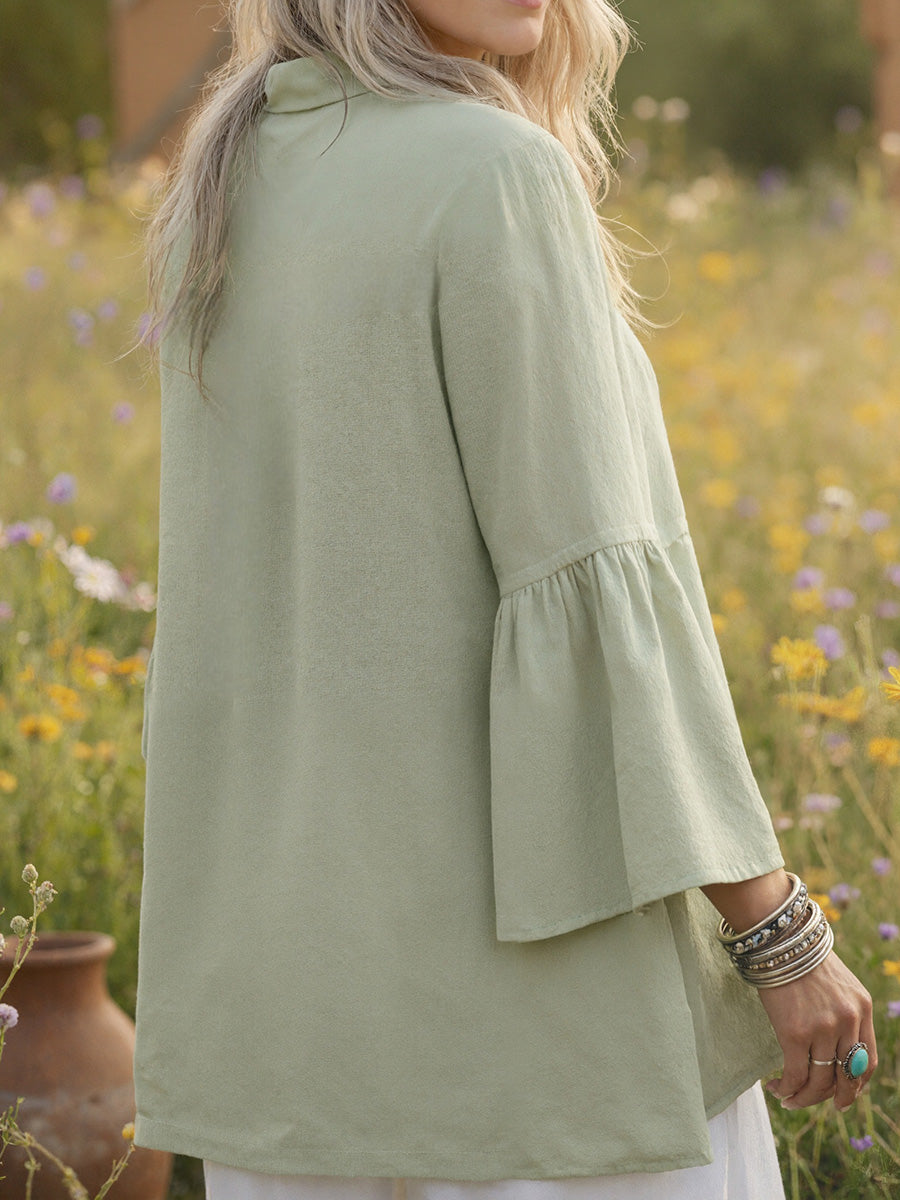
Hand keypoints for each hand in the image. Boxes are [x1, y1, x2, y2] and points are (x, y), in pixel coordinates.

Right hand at [757, 948, 876, 1111]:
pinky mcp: (795, 1033)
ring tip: (789, 1098)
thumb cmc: (802, 958)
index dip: (855, 1084)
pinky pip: (796, 1074)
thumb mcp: (837, 984)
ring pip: (820, 1081)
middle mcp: (848, 1022)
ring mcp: (823, 1029)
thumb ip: (844, 1013)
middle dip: (834, 1098)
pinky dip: (787, 1088)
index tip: (842, 1093)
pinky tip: (776, 1087)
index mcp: (862, 1008)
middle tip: (818, 1102)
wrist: (779, 939)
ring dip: (804, 1097)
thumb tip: (836, 1049)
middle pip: (846, 1077)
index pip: (867, 1061)